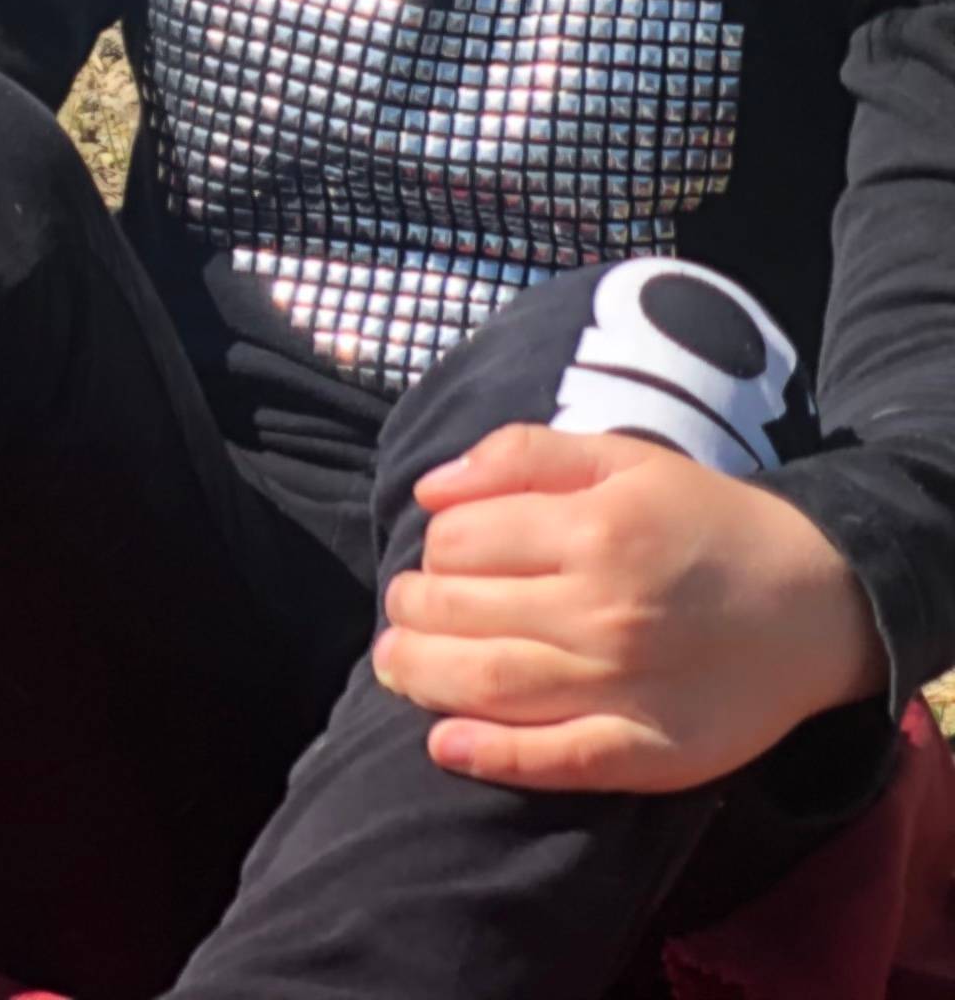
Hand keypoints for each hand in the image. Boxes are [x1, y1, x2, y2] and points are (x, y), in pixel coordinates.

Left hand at [376, 424, 887, 792]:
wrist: (821, 603)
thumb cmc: (707, 523)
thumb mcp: (624, 460)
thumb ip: (522, 456)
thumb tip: (430, 489)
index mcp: (595, 532)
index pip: (460, 543)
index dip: (434, 549)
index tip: (440, 558)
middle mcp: (605, 612)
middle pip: (461, 615)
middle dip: (411, 613)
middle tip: (404, 613)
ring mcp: (628, 688)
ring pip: (490, 684)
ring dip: (422, 677)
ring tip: (397, 665)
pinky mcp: (654, 752)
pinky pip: (559, 760)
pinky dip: (492, 757)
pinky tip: (443, 746)